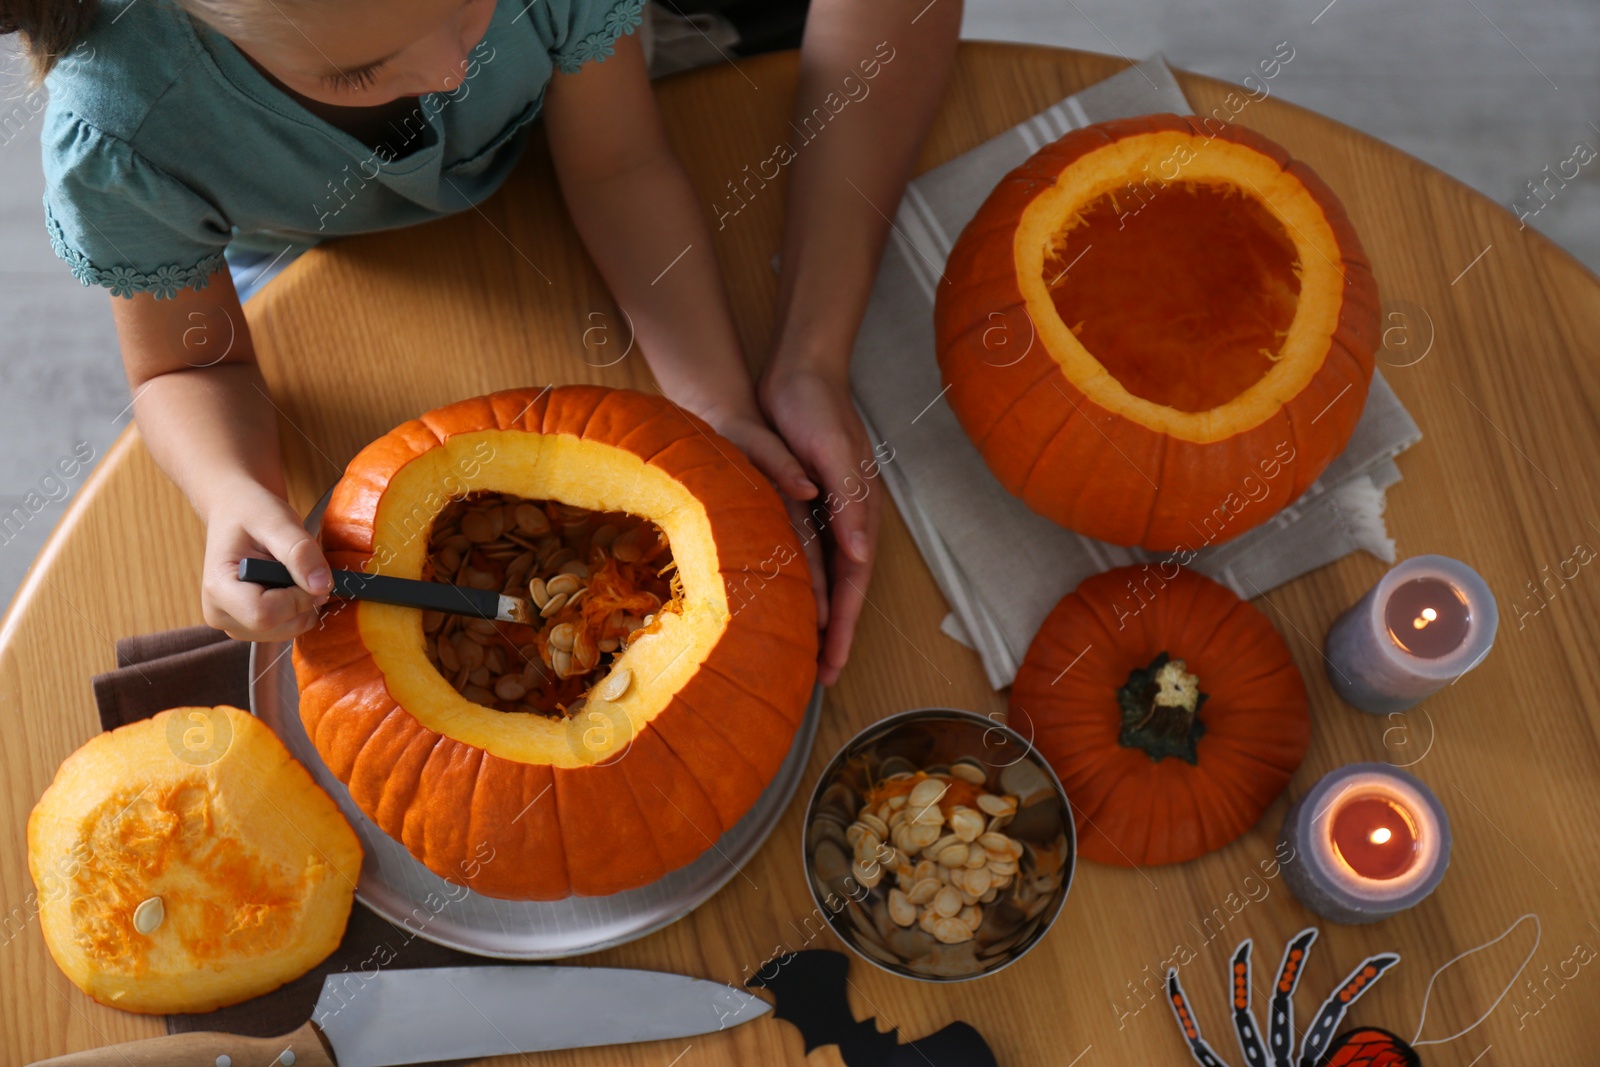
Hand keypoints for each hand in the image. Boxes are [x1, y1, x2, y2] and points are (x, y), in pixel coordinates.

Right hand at [200, 480, 331, 641]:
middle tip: (299, 566)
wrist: (237, 511)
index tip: (307, 571)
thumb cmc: (253, 511)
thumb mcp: (278, 521)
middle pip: (278, 626)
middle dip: (303, 599)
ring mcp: (234, 624)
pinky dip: (299, 608)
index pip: (263, 614)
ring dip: (303, 603)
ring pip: (288, 630)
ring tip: (288, 571)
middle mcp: (219, 613)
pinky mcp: (249, 626)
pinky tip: (287, 584)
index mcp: (217, 588)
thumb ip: (300, 552)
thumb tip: (322, 586)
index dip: (297, 598)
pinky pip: (289, 628)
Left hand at [760, 365, 881, 685]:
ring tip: (809, 654)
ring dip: (820, 616)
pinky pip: (809, 555)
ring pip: (826, 578)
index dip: (842, 627)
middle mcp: (847, 518)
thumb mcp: (834, 452)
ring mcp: (829, 512)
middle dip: (834, 635)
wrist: (798, 370)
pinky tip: (791, 602)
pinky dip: (805, 585)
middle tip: (821, 678)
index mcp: (857, 512)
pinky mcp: (808, 501)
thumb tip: (861, 555)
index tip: (831, 665)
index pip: (852, 583)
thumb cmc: (816, 408)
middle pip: (843, 590)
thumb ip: (849, 502)